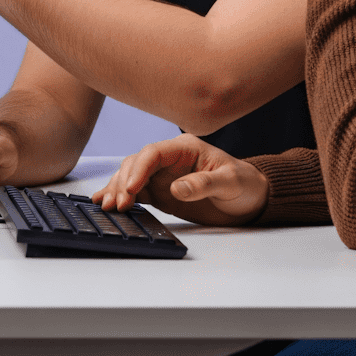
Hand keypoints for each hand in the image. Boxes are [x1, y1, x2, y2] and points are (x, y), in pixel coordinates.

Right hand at [93, 134, 268, 225]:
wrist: (250, 199)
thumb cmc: (244, 184)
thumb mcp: (231, 182)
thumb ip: (204, 184)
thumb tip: (176, 188)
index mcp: (185, 148)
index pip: (154, 152)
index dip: (140, 168)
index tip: (131, 189)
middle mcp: (170, 159)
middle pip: (137, 163)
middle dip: (124, 182)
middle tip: (118, 205)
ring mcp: (163, 175)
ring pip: (131, 175)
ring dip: (118, 189)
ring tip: (108, 207)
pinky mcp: (160, 191)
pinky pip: (135, 191)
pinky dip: (121, 196)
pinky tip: (105, 203)